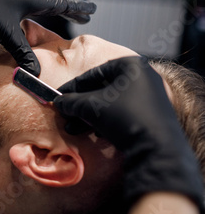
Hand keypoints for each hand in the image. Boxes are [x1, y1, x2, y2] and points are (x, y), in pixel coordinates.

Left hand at [0, 0, 96, 76]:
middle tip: (84, 14)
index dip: (78, 9)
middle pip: (55, 1)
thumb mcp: (5, 32)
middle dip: (70, 8)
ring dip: (55, 1)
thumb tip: (36, 73)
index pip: (62, 5)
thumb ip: (22, 52)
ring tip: (64, 1)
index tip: (93, 10)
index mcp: (33, 1)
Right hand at [53, 56, 203, 213]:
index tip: (59, 96)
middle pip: (102, 89)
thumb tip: (58, 102)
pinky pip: (123, 113)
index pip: (93, 73)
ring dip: (89, 116)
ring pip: (110, 103)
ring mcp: (149, 96)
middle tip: (65, 114)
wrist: (155, 148)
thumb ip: (71, 101)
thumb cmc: (124, 117)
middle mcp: (143, 77)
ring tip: (73, 128)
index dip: (72, 87)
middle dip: (80, 105)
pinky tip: (94, 133)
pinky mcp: (152, 115)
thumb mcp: (90, 106)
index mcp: (131, 65)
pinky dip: (105, 121)